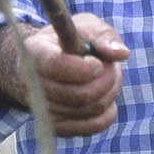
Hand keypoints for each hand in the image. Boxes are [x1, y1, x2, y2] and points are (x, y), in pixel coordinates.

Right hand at [22, 14, 128, 136]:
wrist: (48, 63)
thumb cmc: (69, 41)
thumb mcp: (84, 25)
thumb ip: (103, 35)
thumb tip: (121, 54)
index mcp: (35, 52)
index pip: (55, 66)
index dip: (82, 68)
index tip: (98, 63)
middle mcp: (32, 84)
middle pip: (77, 94)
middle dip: (106, 80)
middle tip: (111, 68)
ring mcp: (43, 108)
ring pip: (88, 110)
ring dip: (109, 93)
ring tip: (108, 77)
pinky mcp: (57, 125)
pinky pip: (91, 127)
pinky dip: (107, 114)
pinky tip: (107, 99)